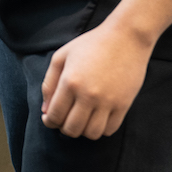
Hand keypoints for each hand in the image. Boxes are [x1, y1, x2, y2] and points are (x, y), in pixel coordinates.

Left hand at [39, 21, 154, 138]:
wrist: (125, 38)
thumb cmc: (91, 44)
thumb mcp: (62, 56)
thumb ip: (49, 83)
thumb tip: (45, 109)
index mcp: (70, 82)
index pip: (55, 115)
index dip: (49, 121)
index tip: (49, 119)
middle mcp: (88, 95)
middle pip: (72, 129)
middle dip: (64, 128)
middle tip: (65, 119)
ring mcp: (108, 102)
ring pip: (91, 134)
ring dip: (83, 131)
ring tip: (81, 119)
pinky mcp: (124, 105)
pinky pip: (110, 129)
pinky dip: (101, 129)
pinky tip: (97, 117)